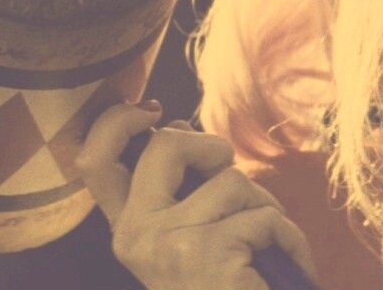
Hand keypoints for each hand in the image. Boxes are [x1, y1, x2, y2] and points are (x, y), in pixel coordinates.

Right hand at [76, 102, 316, 289]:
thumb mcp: (190, 237)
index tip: (151, 110)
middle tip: (234, 183)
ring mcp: (168, 244)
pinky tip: (283, 267)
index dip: (116, 122)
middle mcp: (135, 236)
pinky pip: (267, 215)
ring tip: (263, 249)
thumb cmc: (226, 285)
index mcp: (128, 229)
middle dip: (212, 149)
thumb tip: (179, 128)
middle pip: (166, 144)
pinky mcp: (207, 253)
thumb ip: (180, 190)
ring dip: (264, 208)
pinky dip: (288, 238)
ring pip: (232, 180)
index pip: (94, 162)